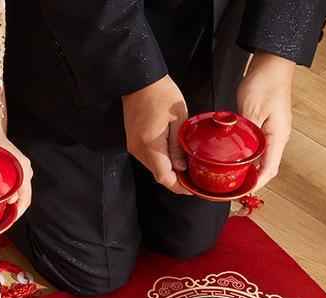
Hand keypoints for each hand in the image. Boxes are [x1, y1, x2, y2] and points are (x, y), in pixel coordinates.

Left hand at [0, 129, 32, 220]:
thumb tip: (9, 201)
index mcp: (23, 170)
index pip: (25, 201)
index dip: (16, 215)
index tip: (5, 223)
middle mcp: (25, 170)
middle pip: (22, 198)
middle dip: (11, 211)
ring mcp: (21, 169)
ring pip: (18, 193)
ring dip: (8, 204)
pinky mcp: (14, 168)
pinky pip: (14, 187)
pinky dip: (6, 196)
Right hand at [122, 75, 190, 194]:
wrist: (139, 80)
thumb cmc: (160, 93)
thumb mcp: (178, 117)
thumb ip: (179, 145)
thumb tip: (182, 167)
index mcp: (150, 143)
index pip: (164, 176)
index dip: (178, 186)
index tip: (191, 188)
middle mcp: (139, 149)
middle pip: (158, 175)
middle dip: (175, 179)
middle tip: (192, 177)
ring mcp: (134, 147)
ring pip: (153, 168)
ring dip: (168, 170)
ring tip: (184, 166)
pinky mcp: (133, 143)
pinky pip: (148, 159)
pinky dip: (160, 162)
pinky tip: (172, 156)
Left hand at [236, 51, 295, 190]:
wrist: (271, 64)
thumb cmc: (265, 83)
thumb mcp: (251, 111)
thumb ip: (246, 135)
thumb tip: (238, 155)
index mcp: (278, 137)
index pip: (269, 170)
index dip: (256, 184)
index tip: (242, 192)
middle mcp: (278, 138)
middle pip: (266, 168)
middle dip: (251, 182)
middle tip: (233, 190)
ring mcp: (274, 133)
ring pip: (262, 160)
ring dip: (250, 171)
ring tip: (233, 179)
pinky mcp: (267, 128)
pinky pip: (259, 149)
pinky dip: (249, 159)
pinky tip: (236, 161)